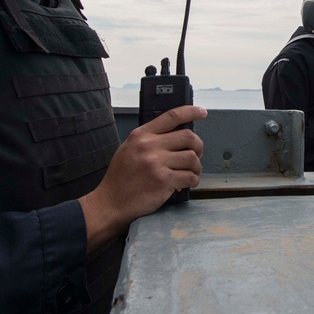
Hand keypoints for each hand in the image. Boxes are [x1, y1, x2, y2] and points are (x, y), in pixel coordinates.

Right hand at [79, 105, 204, 252]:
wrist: (111, 202)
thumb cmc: (121, 177)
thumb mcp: (129, 148)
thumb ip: (150, 139)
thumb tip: (176, 136)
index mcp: (141, 135)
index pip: (172, 116)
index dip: (191, 111)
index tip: (202, 112)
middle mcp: (149, 145)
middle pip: (188, 136)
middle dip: (198, 146)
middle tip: (196, 156)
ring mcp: (156, 163)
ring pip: (192, 158)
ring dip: (196, 166)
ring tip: (190, 173)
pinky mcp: (163, 180)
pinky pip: (190, 176)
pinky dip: (192, 181)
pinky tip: (185, 183)